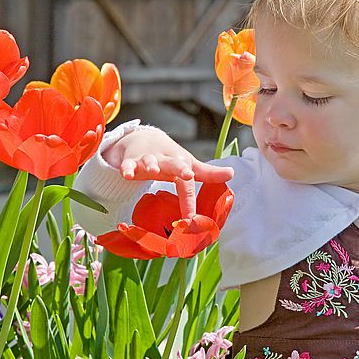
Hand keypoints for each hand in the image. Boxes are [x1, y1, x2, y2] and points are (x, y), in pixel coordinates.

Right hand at [103, 128, 233, 218]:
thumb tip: (232, 173)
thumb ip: (207, 172)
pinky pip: (128, 165)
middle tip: (188, 174)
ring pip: (149, 160)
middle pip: (174, 163)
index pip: (188, 183)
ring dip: (151, 163)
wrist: (144, 140)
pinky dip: (127, 168)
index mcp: (180, 163)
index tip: (192, 219)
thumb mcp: (188, 164)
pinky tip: (127, 174)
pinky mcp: (131, 161)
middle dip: (180, 168)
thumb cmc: (170, 158)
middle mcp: (166, 161)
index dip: (190, 201)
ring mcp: (147, 160)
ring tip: (153, 169)